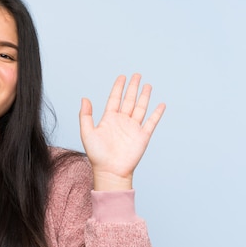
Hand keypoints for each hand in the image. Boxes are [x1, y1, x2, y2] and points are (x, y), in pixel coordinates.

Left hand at [79, 74, 164, 190]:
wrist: (110, 171)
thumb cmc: (97, 155)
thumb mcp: (87, 133)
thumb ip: (85, 115)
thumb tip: (84, 98)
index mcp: (109, 119)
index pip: (114, 99)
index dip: (118, 87)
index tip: (122, 77)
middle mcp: (122, 121)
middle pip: (128, 100)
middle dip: (132, 87)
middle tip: (136, 75)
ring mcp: (133, 128)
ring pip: (140, 108)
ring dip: (144, 96)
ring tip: (147, 85)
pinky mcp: (142, 136)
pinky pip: (151, 122)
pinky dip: (157, 113)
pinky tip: (161, 104)